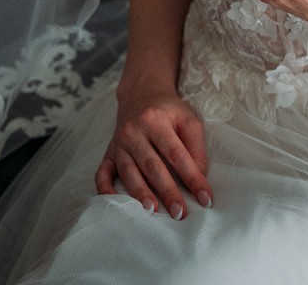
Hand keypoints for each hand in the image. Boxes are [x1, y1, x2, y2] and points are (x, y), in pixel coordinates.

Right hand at [95, 88, 212, 218]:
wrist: (141, 94)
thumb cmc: (168, 111)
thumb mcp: (188, 119)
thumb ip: (196, 146)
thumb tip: (199, 175)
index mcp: (155, 120)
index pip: (176, 154)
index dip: (192, 177)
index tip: (205, 198)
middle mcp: (134, 131)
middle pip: (152, 166)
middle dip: (167, 191)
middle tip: (180, 213)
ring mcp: (118, 144)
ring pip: (129, 172)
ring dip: (141, 193)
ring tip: (153, 211)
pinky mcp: (108, 153)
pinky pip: (102, 173)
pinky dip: (105, 189)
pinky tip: (114, 202)